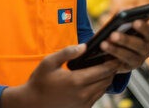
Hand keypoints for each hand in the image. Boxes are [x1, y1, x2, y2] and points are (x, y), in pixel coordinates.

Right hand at [0, 44, 120, 107]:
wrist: (32, 103)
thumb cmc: (39, 81)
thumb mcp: (49, 62)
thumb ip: (67, 53)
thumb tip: (84, 46)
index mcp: (76, 81)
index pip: (103, 71)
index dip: (112, 62)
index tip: (116, 54)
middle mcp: (83, 94)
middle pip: (107, 80)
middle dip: (111, 69)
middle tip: (113, 58)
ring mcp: (83, 104)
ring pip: (104, 89)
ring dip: (106, 78)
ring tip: (106, 67)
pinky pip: (97, 97)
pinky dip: (99, 87)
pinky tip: (95, 79)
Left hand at [100, 20, 148, 73]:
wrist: (123, 50)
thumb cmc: (125, 31)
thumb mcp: (127, 25)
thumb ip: (127, 19)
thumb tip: (122, 13)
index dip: (144, 28)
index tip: (135, 22)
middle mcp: (147, 50)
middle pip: (139, 46)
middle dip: (125, 40)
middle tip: (113, 35)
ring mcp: (138, 60)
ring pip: (128, 56)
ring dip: (115, 50)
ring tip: (102, 44)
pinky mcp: (127, 68)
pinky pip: (119, 66)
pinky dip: (110, 61)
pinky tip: (101, 56)